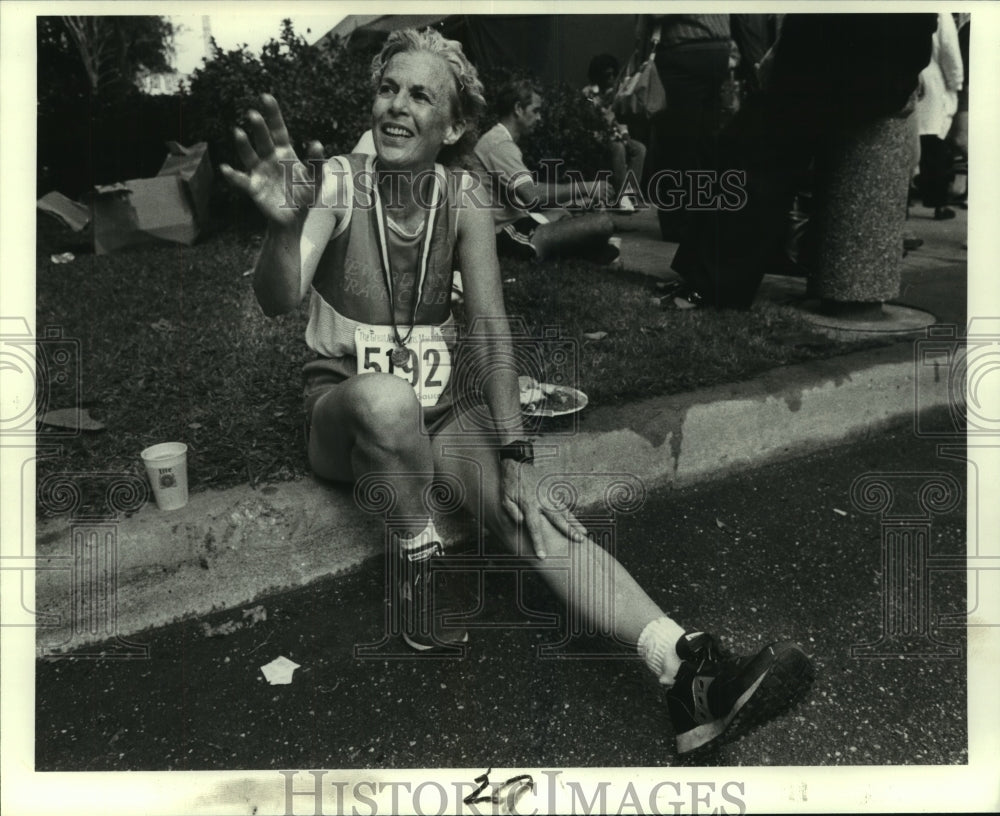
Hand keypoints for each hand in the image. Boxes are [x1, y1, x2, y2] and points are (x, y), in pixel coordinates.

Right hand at [219, 94, 325, 225]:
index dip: (273, 114)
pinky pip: (241, 180)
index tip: (266, 97)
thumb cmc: (304, 196)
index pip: (278, 129)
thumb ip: (317, 162)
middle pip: (263, 139)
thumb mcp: (315, 180)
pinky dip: (232, 176)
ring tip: (238, 132)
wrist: (293, 219)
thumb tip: (317, 143)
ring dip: (243, 145)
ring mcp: (259, 172)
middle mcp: (269, 159)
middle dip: (258, 127)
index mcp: (284, 152)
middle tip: (253, 114)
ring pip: (249, 156)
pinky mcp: (253, 188)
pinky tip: (225, 168)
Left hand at [500, 460, 588, 559]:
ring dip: (574, 523)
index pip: (534, 527)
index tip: (543, 556)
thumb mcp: (504, 498)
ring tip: (584, 533)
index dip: (539, 542)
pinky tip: (577, 522)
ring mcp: (549, 495)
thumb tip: (520, 522)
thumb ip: (511, 511)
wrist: (516, 464)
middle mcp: (542, 501)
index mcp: (529, 505)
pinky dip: (570, 514)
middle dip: (568, 531)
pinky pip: (562, 504)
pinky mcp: (552, 490)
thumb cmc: (509, 485)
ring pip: (564, 511)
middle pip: (557, 519)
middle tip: (579, 541)